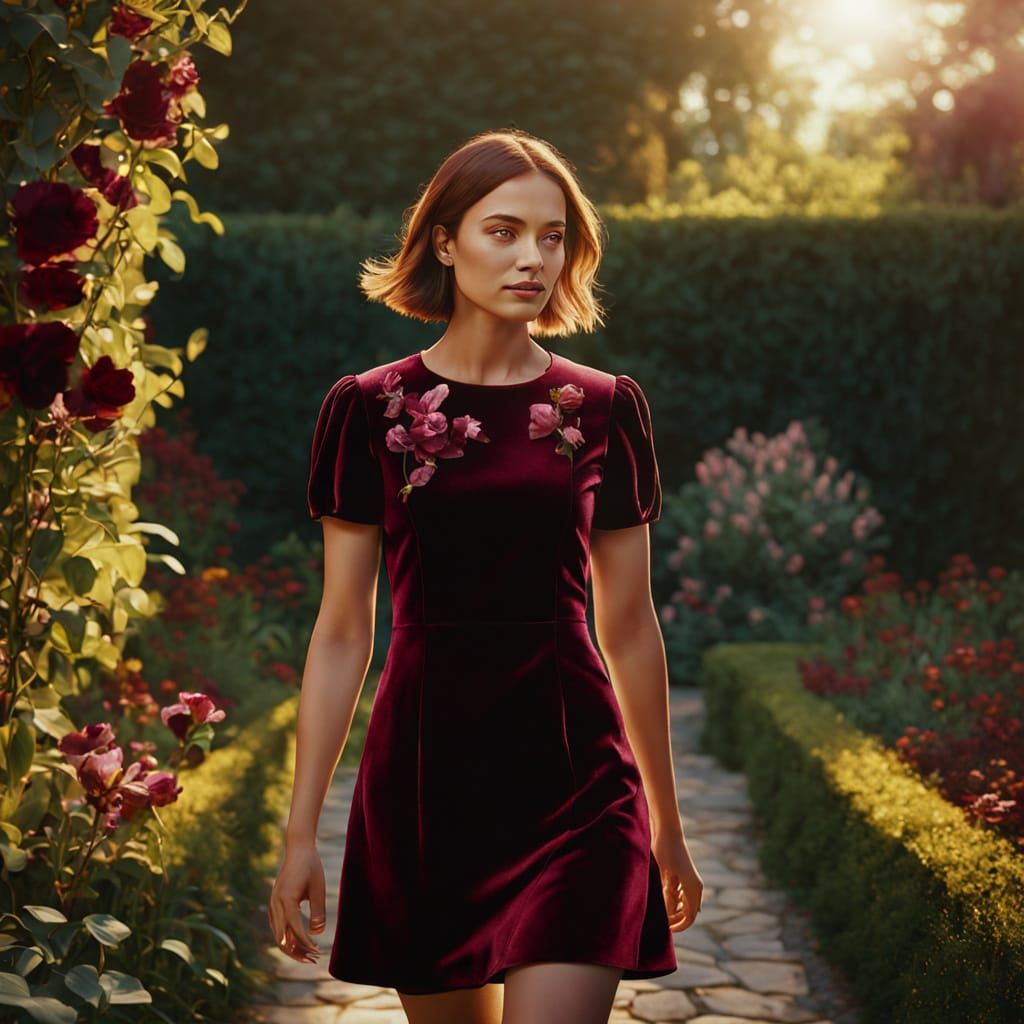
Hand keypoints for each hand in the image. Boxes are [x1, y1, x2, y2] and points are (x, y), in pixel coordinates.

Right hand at [268, 843, 325, 962]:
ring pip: (279, 934)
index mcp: (286, 898)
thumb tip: (316, 934)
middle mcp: (275, 903)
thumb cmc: (311, 866)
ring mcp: (273, 905)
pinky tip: (300, 944)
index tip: (317, 951)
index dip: (305, 943)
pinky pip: (278, 927)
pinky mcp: (275, 905)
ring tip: (309, 955)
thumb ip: (318, 910)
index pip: (294, 928)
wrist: (298, 849)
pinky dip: (288, 938)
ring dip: (292, 947)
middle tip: (314, 959)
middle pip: (283, 936)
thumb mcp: (318, 888)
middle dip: (297, 951)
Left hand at [652, 824, 702, 931]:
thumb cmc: (664, 851)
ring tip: (659, 908)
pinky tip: (663, 897)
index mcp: (693, 888)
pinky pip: (682, 894)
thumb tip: (668, 915)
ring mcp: (691, 880)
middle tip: (660, 920)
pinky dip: (674, 899)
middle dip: (676, 918)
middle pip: (688, 912)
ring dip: (674, 908)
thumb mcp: (664, 875)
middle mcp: (695, 886)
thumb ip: (668, 896)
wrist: (667, 831)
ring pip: (685, 904)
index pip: (690, 917)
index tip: (666, 929)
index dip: (679, 926)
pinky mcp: (684, 875)